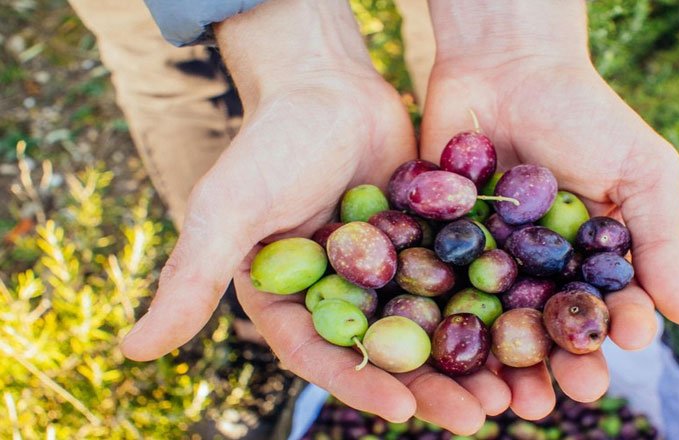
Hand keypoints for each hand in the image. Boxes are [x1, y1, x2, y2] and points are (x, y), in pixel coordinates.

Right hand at [121, 0, 507, 433]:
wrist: (328, 83)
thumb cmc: (271, 141)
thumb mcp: (229, 207)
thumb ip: (192, 276)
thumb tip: (128, 352)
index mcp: (290, 301)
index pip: (326, 356)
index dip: (363, 385)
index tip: (407, 411)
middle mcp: (341, 295)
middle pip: (389, 353)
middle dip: (432, 387)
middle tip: (478, 416)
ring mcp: (388, 272)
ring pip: (432, 325)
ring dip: (471, 359)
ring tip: (516, 390)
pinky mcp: (426, 244)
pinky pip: (461, 281)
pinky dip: (491, 305)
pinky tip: (530, 325)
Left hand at [421, 0, 678, 418]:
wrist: (504, 65)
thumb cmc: (585, 113)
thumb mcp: (642, 171)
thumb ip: (663, 241)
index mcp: (591, 261)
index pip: (606, 307)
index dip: (615, 331)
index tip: (621, 348)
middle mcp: (541, 271)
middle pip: (548, 329)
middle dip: (556, 364)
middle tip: (560, 394)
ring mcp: (489, 264)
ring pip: (495, 327)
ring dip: (502, 366)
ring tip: (505, 401)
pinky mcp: (441, 249)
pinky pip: (444, 294)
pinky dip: (447, 326)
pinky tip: (452, 354)